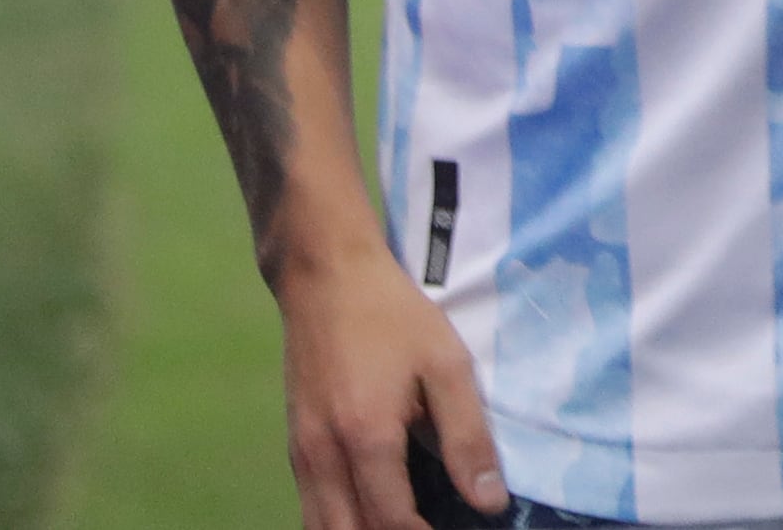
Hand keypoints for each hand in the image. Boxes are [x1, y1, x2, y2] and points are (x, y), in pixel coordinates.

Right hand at [274, 243, 502, 529]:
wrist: (325, 278)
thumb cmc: (393, 316)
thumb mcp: (446, 365)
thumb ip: (467, 437)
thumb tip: (489, 501)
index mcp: (366, 438)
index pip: (393, 522)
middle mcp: (323, 457)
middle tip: (430, 526)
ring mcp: (301, 454)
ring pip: (322, 527)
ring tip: (403, 521)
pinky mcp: (293, 446)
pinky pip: (311, 506)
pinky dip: (339, 520)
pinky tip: (372, 512)